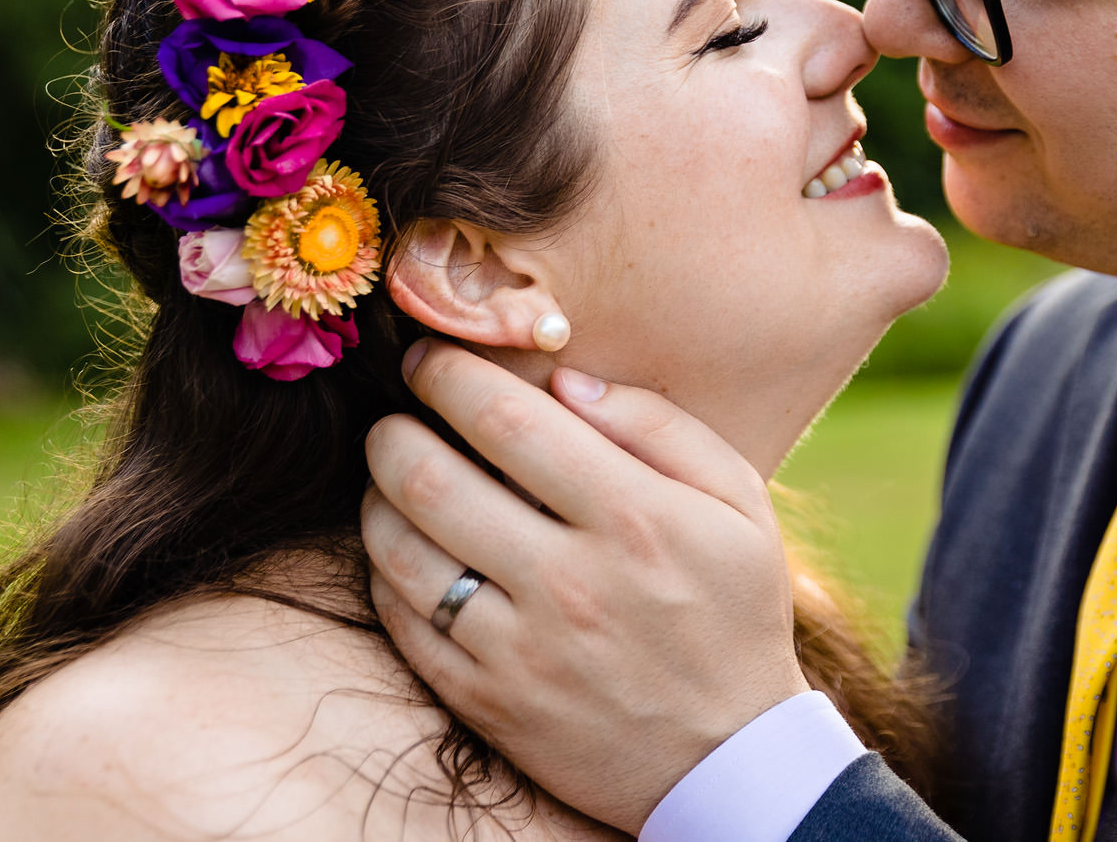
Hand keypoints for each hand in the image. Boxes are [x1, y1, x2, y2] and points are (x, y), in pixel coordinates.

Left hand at [361, 342, 811, 833]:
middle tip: (398, 416)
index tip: (433, 358)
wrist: (728, 758)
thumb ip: (660, 425)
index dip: (451, 375)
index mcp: (634, 519)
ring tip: (394, 477)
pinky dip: (386, 572)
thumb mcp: (739, 503)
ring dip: (377, 497)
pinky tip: (409, 550)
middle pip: (430, 478)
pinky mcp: (487, 702)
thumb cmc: (733, 611)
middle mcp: (569, 582)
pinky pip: (401, 622)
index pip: (506, 420)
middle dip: (394, 429)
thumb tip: (566, 379)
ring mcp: (520, 649)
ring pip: (398, 550)